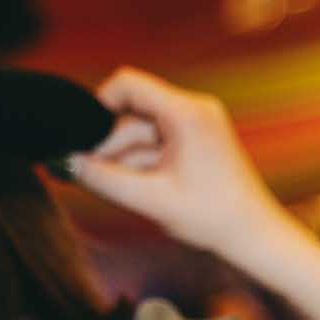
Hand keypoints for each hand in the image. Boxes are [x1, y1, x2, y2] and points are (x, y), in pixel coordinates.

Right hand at [65, 68, 290, 264]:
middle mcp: (195, 108)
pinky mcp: (197, 139)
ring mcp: (198, 123)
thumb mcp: (150, 200)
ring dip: (128, 160)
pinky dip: (144, 163)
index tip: (86, 140)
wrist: (255, 236)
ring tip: (133, 193)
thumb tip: (63, 162)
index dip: (99, 106)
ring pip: (141, 132)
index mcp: (188, 113)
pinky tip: (146, 190)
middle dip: (112, 148)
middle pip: (131, 114)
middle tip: (95, 179)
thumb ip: (102, 179)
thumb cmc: (213, 219)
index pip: (128, 83)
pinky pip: (157, 141)